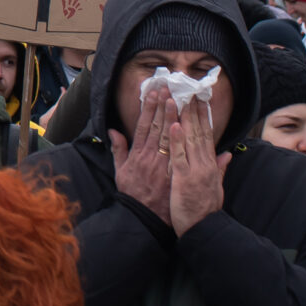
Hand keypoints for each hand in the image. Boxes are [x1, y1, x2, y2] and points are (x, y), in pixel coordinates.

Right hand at [110, 79, 173, 217]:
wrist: (143, 216)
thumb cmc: (133, 193)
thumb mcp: (120, 171)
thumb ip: (118, 150)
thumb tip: (114, 131)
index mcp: (137, 154)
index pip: (144, 126)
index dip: (149, 108)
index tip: (154, 93)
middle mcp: (150, 156)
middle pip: (158, 127)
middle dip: (163, 106)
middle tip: (169, 89)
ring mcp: (163, 164)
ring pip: (170, 136)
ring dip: (174, 117)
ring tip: (179, 100)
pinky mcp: (173, 173)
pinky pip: (181, 153)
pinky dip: (185, 140)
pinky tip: (191, 128)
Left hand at [165, 94, 228, 235]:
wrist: (203, 229)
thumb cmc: (205, 210)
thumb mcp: (216, 187)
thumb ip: (220, 168)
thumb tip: (228, 153)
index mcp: (210, 165)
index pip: (206, 135)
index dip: (203, 117)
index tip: (199, 100)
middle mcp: (204, 164)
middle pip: (198, 132)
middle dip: (194, 111)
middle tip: (189, 90)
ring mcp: (195, 170)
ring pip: (189, 139)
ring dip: (184, 118)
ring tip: (179, 99)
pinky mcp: (183, 178)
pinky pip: (179, 156)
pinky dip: (177, 140)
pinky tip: (175, 125)